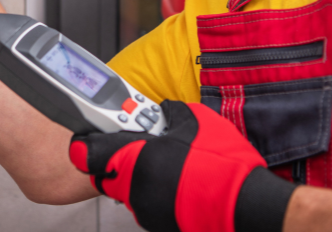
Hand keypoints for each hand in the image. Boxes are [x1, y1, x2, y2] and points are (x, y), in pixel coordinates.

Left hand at [69, 100, 295, 231]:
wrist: (246, 205)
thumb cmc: (221, 164)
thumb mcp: (195, 120)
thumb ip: (170, 114)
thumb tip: (164, 111)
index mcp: (133, 159)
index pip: (85, 153)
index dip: (87, 142)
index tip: (92, 133)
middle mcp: (132, 188)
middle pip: (103, 172)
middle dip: (114, 158)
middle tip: (135, 144)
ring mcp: (144, 210)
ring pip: (125, 188)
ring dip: (137, 174)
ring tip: (165, 160)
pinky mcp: (158, 224)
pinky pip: (145, 202)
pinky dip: (154, 190)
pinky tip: (176, 180)